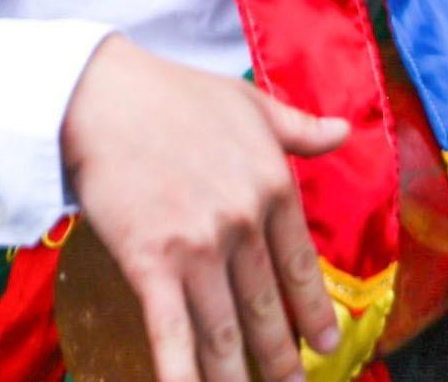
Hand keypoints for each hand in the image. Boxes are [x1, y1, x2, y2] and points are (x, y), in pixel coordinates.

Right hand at [61, 34, 347, 381]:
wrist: (102, 96)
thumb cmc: (174, 95)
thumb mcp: (250, 103)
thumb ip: (299, 128)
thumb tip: (345, 131)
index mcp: (273, 186)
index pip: (299, 265)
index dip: (313, 311)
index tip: (326, 343)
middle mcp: (243, 222)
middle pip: (265, 308)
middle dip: (280, 359)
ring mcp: (198, 247)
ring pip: (225, 332)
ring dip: (237, 378)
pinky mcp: (151, 263)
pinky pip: (173, 333)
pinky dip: (184, 374)